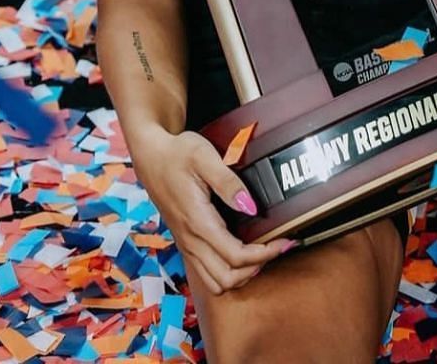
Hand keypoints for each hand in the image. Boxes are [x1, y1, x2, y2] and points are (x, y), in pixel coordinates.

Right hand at [129, 126, 292, 293]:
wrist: (150, 156)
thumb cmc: (177, 154)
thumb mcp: (204, 158)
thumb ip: (229, 183)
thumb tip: (251, 206)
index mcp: (197, 221)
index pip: (235, 256)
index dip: (266, 254)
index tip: (285, 241)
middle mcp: (190, 239)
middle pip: (226, 279)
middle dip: (256, 268)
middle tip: (276, 248)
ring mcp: (187, 243)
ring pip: (215, 281)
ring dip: (241, 275)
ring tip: (262, 253)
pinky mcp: (186, 241)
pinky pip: (207, 271)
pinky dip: (229, 271)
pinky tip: (244, 252)